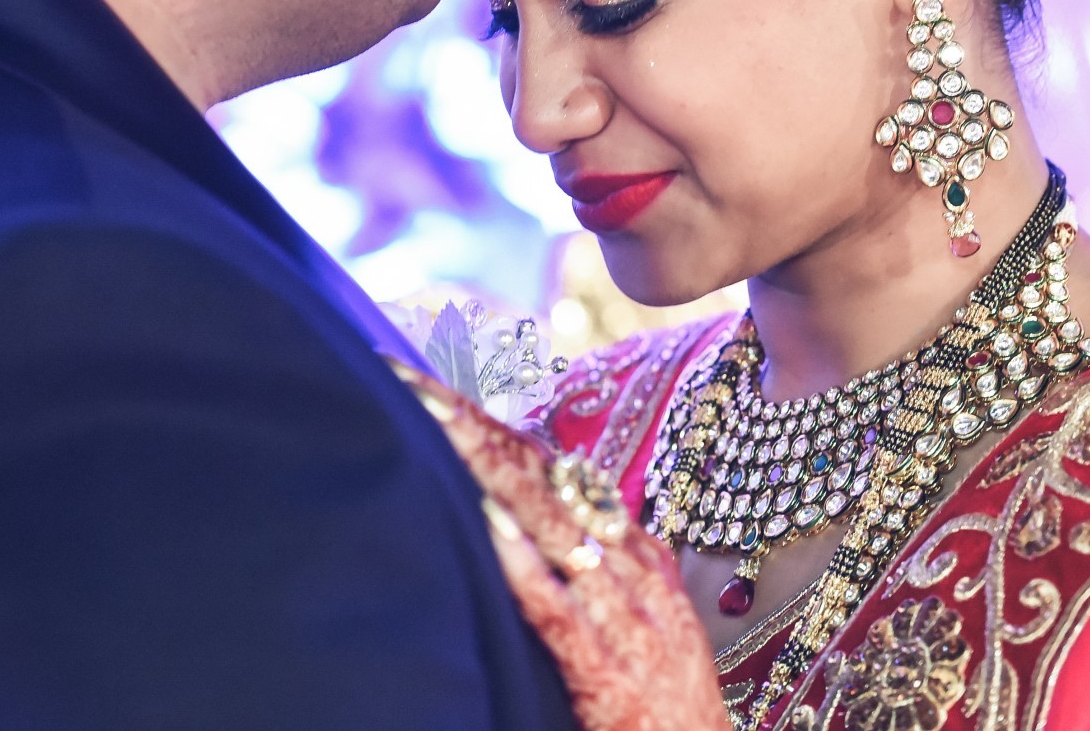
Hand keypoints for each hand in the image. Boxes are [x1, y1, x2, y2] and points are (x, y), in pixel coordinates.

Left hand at [397, 366, 730, 730]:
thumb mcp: (643, 620)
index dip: (500, 432)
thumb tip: (548, 505)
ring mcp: (621, 620)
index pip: (559, 475)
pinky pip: (557, 605)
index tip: (443, 396)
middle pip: (548, 484)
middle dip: (483, 434)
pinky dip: (523, 561)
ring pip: (550, 525)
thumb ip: (604, 566)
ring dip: (491, 474)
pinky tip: (489, 522)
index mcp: (639, 557)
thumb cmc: (664, 703)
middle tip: (425, 390)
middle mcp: (631, 574)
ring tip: (443, 428)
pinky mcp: (605, 672)